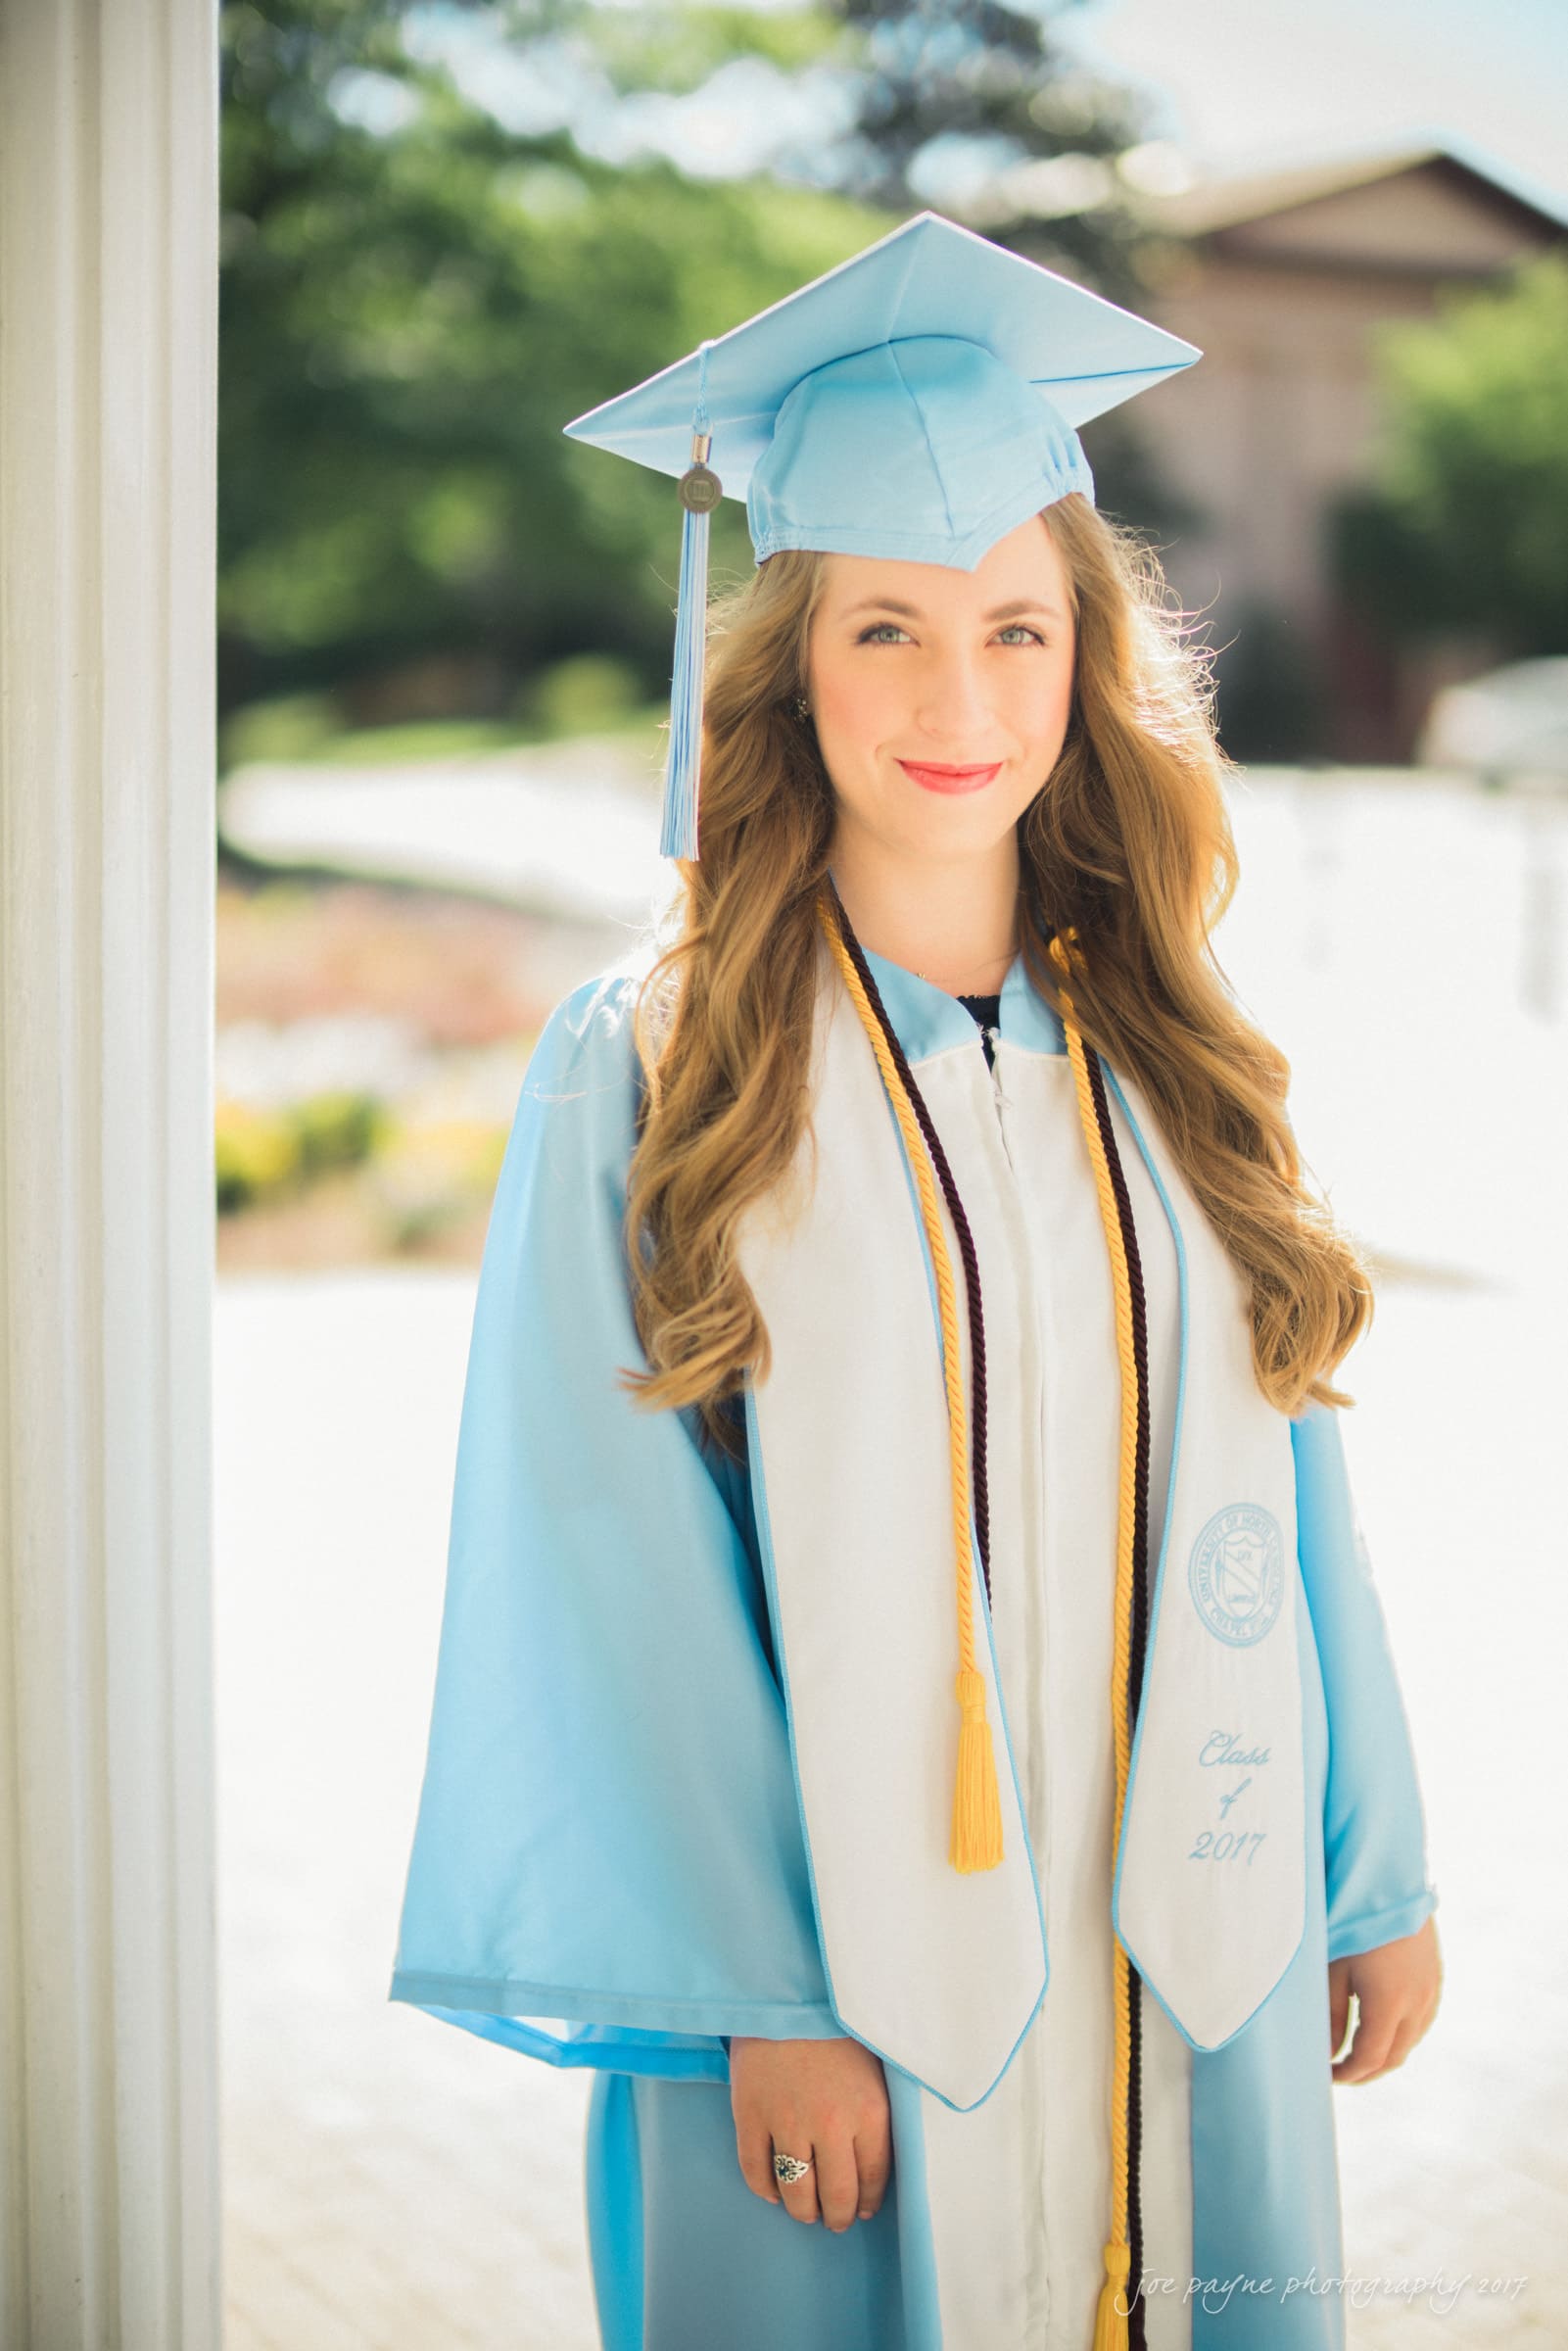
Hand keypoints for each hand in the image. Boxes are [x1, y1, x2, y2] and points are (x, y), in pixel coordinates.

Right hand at [729, 2034, 891, 2230]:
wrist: (787, 1989)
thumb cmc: (837, 2026)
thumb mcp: (875, 2068)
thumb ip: (878, 2116)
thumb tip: (875, 2170)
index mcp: (869, 2112)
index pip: (872, 2181)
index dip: (867, 2203)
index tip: (862, 2209)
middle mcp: (830, 2125)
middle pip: (836, 2196)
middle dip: (837, 2216)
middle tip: (835, 2218)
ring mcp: (786, 2122)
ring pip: (796, 2193)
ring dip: (802, 2210)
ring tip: (806, 2208)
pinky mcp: (749, 2115)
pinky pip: (755, 2172)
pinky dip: (765, 2190)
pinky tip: (774, 2190)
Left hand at [1329, 1913, 1441, 2083]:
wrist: (1388, 1878)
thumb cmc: (1351, 1919)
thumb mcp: (1332, 1968)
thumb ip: (1331, 2016)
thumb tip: (1329, 2054)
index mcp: (1390, 2004)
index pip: (1370, 2057)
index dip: (1349, 2073)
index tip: (1328, 2076)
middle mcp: (1417, 2002)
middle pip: (1394, 2056)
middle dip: (1367, 2070)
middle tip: (1342, 2072)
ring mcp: (1431, 1989)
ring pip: (1411, 2040)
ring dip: (1386, 2053)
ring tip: (1358, 2051)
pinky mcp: (1435, 1976)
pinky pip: (1421, 2019)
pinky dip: (1402, 2033)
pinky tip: (1382, 2026)